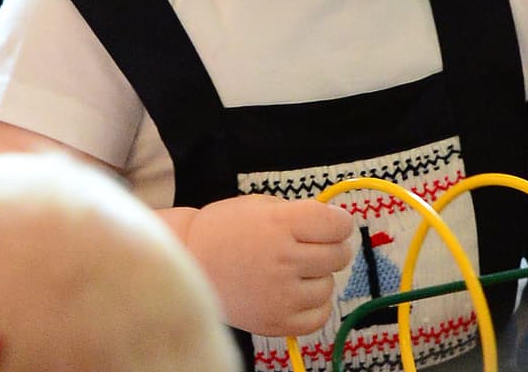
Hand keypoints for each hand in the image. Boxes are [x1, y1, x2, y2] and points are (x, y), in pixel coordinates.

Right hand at [182, 194, 353, 336]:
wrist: (188, 260)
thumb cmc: (225, 228)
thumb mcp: (261, 205)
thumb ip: (299, 213)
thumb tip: (335, 225)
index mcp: (281, 224)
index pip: (338, 225)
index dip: (338, 221)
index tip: (330, 223)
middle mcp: (284, 259)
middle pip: (339, 254)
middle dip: (331, 246)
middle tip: (312, 245)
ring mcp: (281, 294)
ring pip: (329, 285)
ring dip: (318, 276)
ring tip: (294, 269)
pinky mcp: (276, 322)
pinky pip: (319, 315)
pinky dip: (314, 304)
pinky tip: (297, 292)